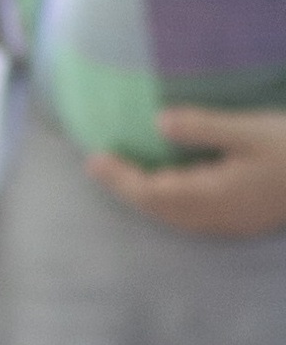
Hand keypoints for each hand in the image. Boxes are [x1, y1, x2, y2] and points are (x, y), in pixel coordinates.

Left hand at [86, 106, 285, 237]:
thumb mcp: (251, 130)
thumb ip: (204, 127)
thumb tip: (159, 122)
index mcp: (211, 196)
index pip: (149, 192)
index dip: (119, 178)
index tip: (93, 160)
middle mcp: (218, 217)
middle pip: (159, 209)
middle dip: (128, 189)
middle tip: (100, 166)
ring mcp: (235, 222)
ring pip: (178, 216)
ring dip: (149, 198)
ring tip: (128, 176)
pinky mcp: (249, 220)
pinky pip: (198, 217)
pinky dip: (174, 203)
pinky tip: (175, 189)